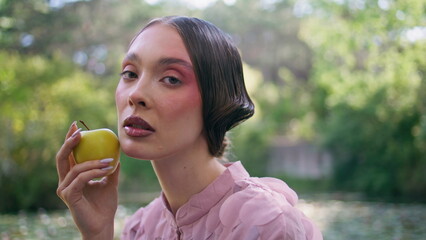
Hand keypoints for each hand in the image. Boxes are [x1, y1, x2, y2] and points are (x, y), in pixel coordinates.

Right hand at [56, 122, 119, 239]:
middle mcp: (65, 181)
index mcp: (72, 177)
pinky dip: (94, 172)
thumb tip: (117, 152)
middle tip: (79, 131)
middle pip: (61, 157)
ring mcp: (64, 189)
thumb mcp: (110, 183)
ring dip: (93, 161)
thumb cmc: (105, 205)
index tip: (76, 125)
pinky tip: (106, 169)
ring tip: (109, 160)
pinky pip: (81, 178)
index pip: (68, 154)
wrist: (103, 224)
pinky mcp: (68, 196)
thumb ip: (110, 169)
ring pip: (75, 168)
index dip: (69, 139)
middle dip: (69, 142)